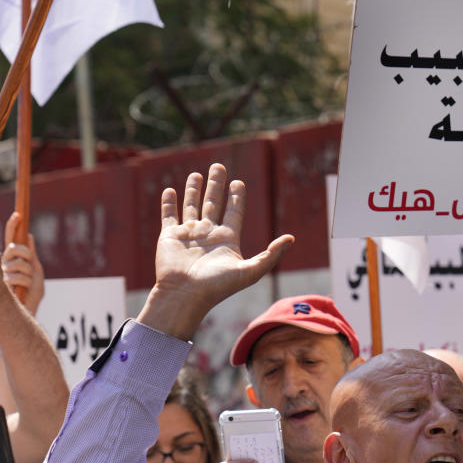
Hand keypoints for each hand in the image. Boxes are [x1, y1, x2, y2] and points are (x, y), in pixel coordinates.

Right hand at [3, 212, 43, 315]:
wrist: (28, 309)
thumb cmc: (32, 292)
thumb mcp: (36, 271)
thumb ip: (31, 255)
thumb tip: (29, 236)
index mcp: (13, 258)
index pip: (10, 239)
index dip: (13, 226)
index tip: (18, 214)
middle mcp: (4, 263)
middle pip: (15, 248)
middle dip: (26, 254)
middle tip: (30, 267)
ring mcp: (1, 273)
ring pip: (17, 263)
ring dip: (28, 274)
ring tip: (26, 283)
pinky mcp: (1, 283)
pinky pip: (15, 276)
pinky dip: (25, 282)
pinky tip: (21, 290)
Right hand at [138, 164, 293, 339]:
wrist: (186, 295)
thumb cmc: (218, 286)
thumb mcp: (250, 271)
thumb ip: (271, 255)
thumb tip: (291, 238)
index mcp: (227, 239)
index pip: (234, 212)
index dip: (237, 197)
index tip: (238, 183)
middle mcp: (208, 234)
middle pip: (214, 203)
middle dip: (216, 185)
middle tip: (219, 167)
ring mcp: (189, 234)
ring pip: (192, 206)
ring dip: (194, 190)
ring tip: (197, 174)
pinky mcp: (169, 236)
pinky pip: (169, 215)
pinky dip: (169, 203)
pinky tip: (170, 190)